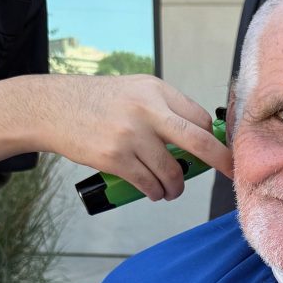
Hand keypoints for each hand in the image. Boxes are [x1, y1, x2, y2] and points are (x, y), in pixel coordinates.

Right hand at [0, 74, 233, 200]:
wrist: (51, 107)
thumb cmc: (97, 101)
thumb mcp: (135, 90)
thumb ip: (165, 108)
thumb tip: (199, 136)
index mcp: (157, 90)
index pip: (199, 118)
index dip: (210, 139)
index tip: (215, 152)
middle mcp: (147, 110)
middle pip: (199, 142)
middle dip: (221, 161)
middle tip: (231, 173)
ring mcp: (131, 135)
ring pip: (172, 171)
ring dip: (176, 186)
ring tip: (172, 190)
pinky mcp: (114, 157)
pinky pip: (148, 184)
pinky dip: (155, 192)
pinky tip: (154, 193)